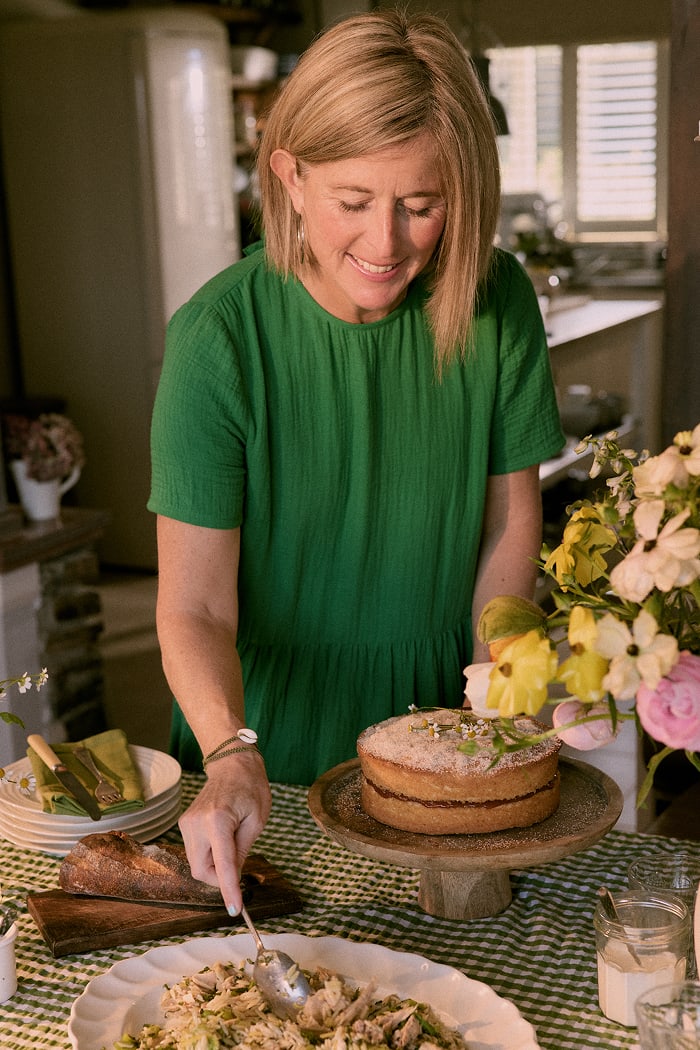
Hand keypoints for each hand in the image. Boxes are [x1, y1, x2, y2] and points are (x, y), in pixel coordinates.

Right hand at [179, 750, 270, 914]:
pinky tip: (222, 839)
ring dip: (215, 866)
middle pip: (201, 871)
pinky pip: (195, 852)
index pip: (222, 865)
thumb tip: (233, 877)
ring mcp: (186, 823)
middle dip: (220, 878)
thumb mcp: (257, 821)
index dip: (229, 890)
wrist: (232, 764)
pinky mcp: (184, 823)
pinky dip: (209, 855)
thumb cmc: (250, 787)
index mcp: (217, 820)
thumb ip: (243, 851)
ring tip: (233, 844)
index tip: (235, 909)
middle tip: (239, 867)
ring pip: (196, 864)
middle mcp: (196, 823)